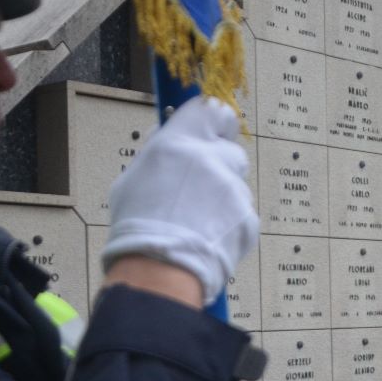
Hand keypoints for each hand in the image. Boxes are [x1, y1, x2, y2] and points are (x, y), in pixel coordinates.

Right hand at [101, 96, 258, 302]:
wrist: (160, 270)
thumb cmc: (137, 226)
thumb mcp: (132, 178)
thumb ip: (158, 152)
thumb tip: (168, 135)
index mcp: (179, 144)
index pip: (212, 111)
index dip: (215, 122)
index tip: (214, 130)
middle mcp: (211, 160)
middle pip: (230, 150)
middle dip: (221, 165)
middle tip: (201, 186)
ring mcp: (234, 190)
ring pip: (237, 186)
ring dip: (224, 199)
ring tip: (198, 222)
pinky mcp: (249, 218)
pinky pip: (243, 214)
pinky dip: (230, 224)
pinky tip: (208, 237)